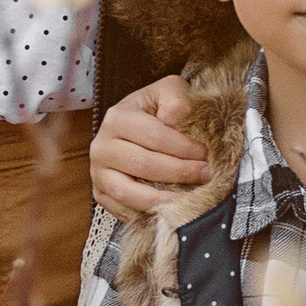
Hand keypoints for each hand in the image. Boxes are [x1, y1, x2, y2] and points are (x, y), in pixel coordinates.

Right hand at [89, 76, 206, 216]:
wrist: (136, 127)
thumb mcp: (168, 91)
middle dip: (180, 172)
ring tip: (189, 196)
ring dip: (163, 198)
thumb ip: (175, 97)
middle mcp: (102, 146)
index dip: (184, 147)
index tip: (206, 153)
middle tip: (205, 174)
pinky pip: (123, 211)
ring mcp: (99, 173)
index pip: (154, 137)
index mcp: (118, 118)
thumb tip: (174, 116)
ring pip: (129, 193)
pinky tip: (169, 209)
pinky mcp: (101, 194)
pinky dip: (147, 214)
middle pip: (144, 165)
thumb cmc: (156, 110)